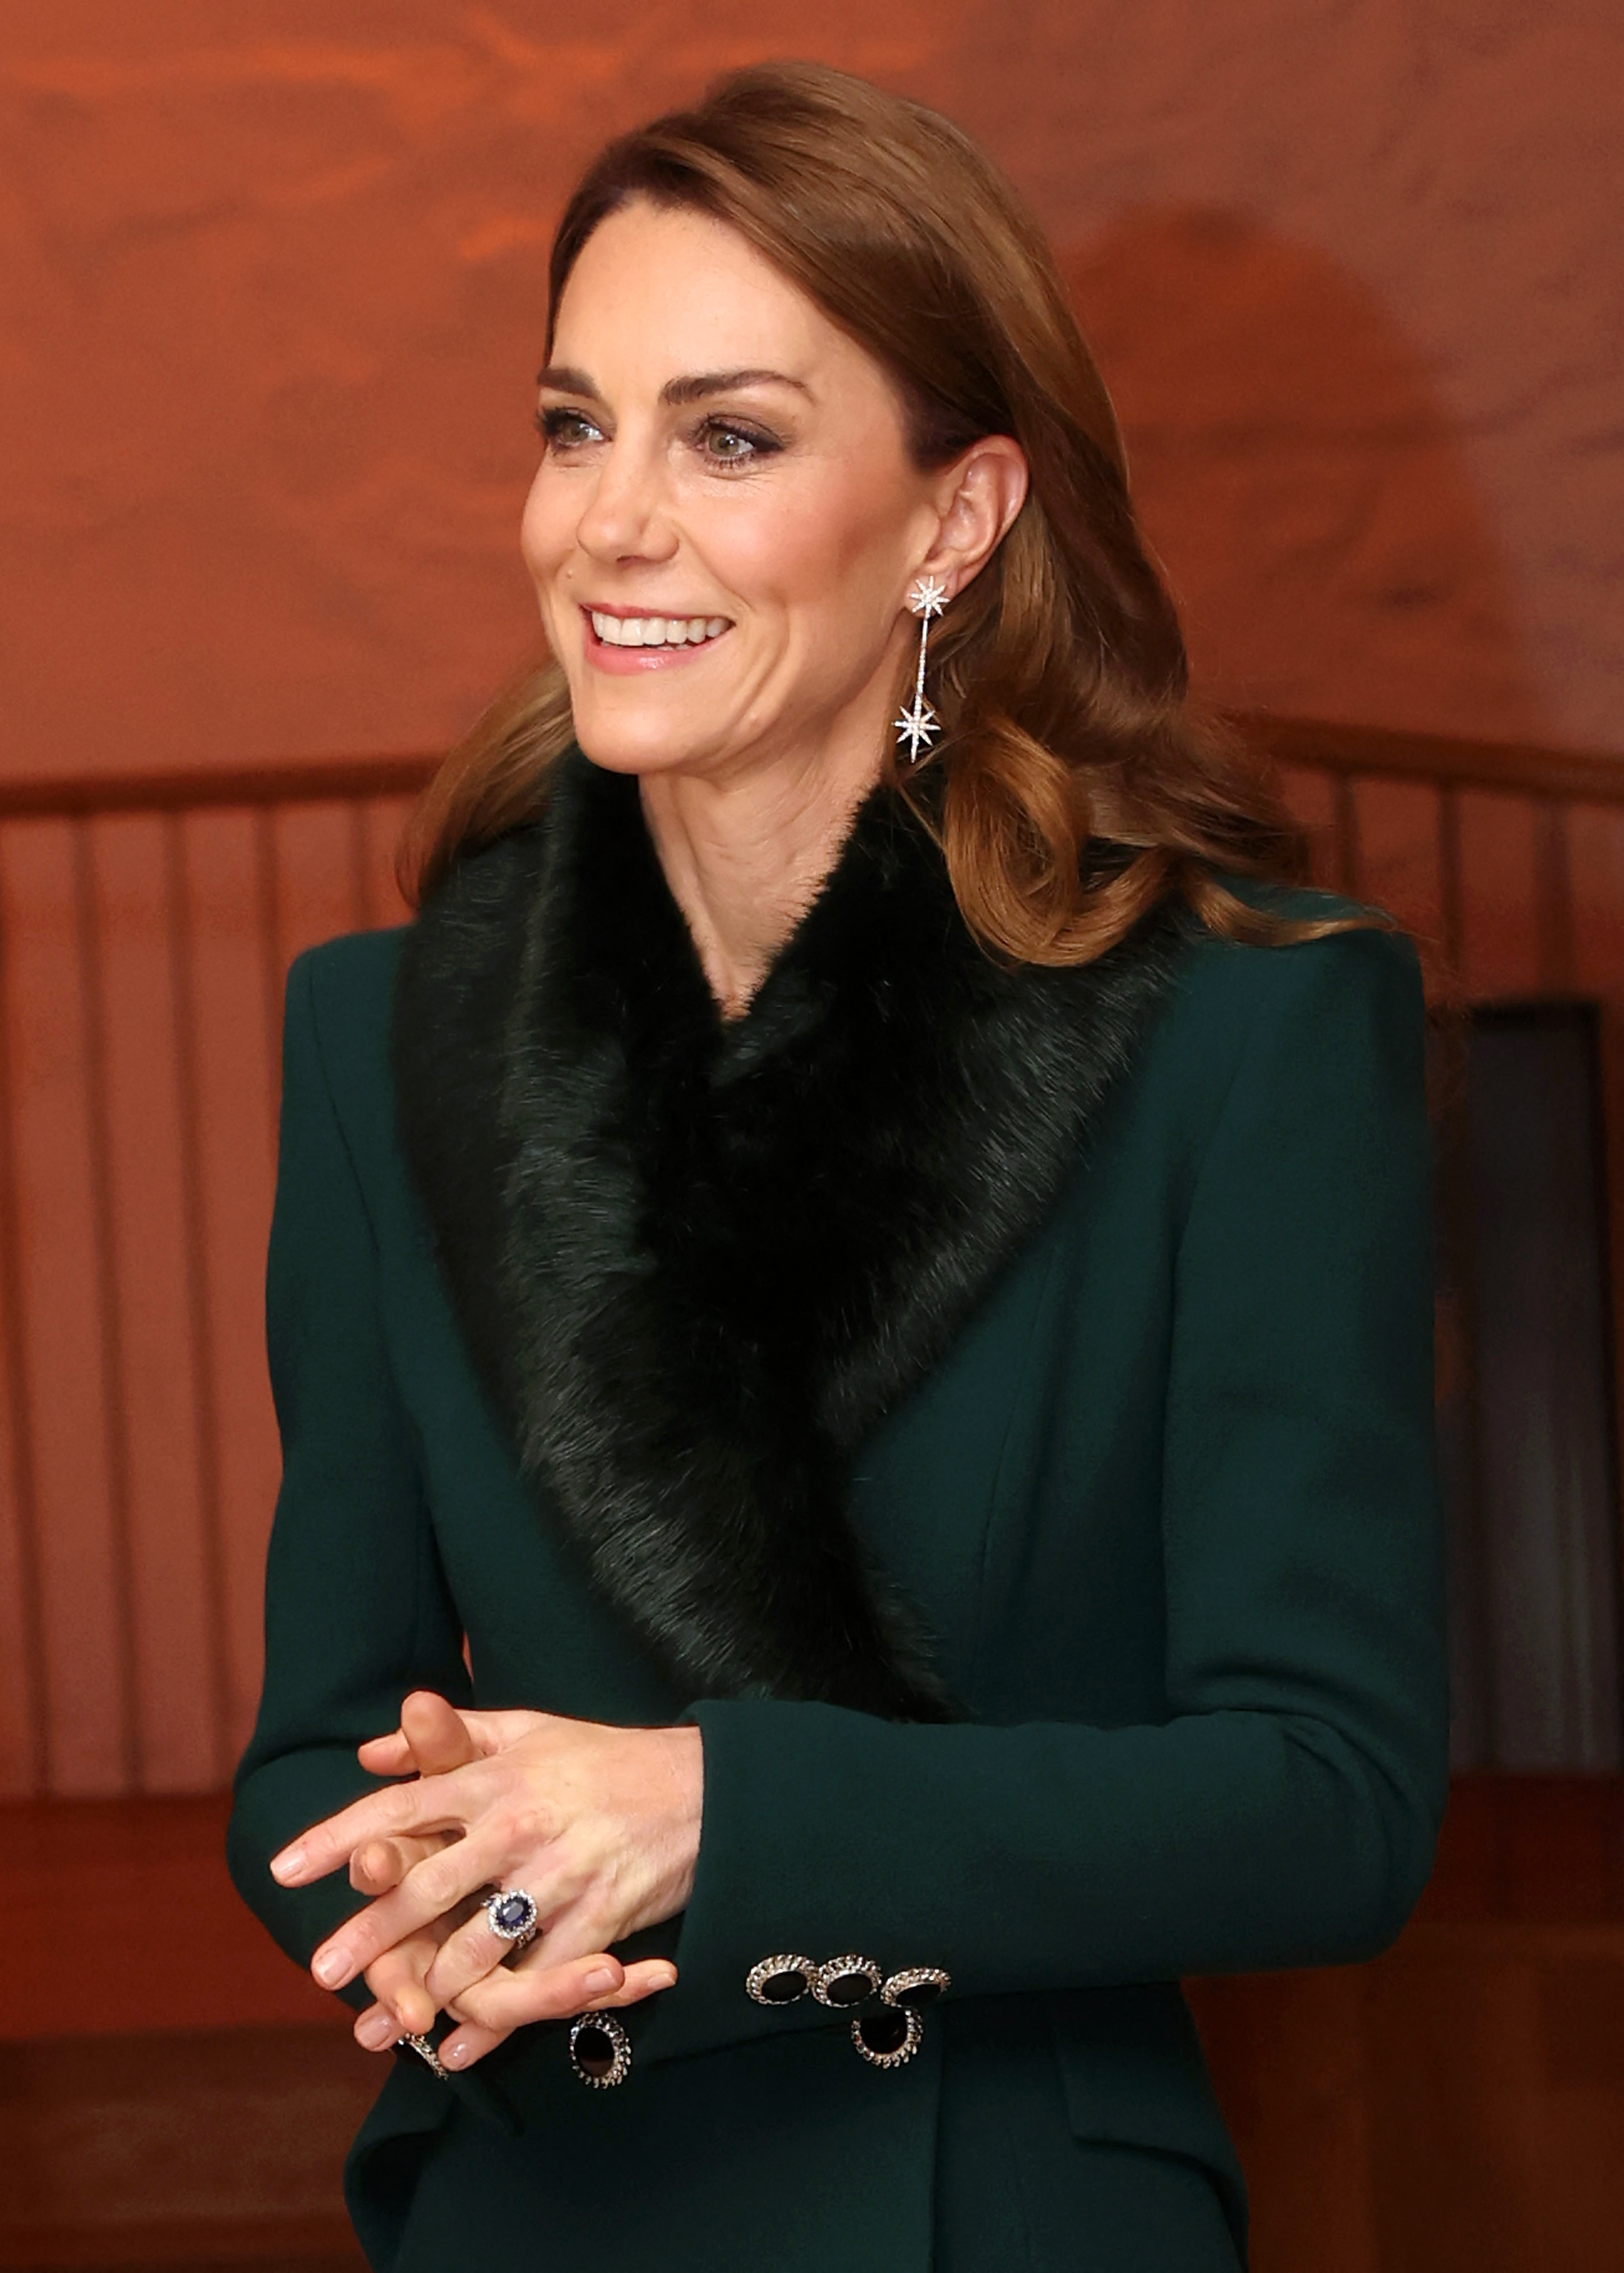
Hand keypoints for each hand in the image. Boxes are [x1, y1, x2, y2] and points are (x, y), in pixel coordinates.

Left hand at [271, 1691, 697, 2068]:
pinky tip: (458, 2048)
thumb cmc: (603, 1758)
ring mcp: (560, 1876)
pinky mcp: (599, 1921)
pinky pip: (537, 1981)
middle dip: (369, 1933)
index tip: (284, 1869)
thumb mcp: (528, 1730)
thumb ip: (450, 1737)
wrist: (702, 1789)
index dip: (338, 1837)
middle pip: (427, 1886)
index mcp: (497, 1778)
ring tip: (389, 2018)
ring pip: (478, 1944)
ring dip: (428, 1987)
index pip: (401, 1805)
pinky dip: (495, 2022)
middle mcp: (521, 1825)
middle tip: (320, 1970)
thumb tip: (372, 1749)